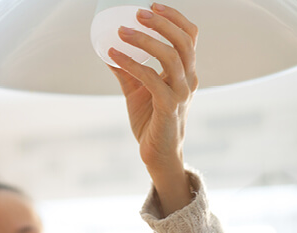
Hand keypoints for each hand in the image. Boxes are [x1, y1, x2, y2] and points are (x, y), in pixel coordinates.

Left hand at [108, 3, 197, 214]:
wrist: (158, 154)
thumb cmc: (151, 120)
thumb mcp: (137, 90)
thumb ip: (127, 70)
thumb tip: (107, 49)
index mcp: (186, 72)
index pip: (189, 37)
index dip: (174, 18)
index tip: (152, 5)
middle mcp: (189, 80)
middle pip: (184, 41)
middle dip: (162, 22)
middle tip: (138, 12)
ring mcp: (182, 94)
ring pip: (171, 56)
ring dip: (145, 40)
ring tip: (123, 30)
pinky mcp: (169, 107)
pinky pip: (152, 78)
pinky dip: (131, 64)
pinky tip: (113, 55)